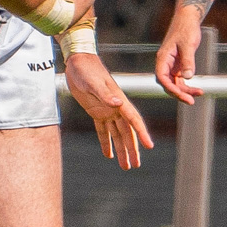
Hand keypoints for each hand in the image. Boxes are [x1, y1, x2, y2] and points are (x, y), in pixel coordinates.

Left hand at [65, 52, 153, 169]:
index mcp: (119, 101)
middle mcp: (116, 108)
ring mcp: (107, 110)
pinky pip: (103, 131)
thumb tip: (118, 103)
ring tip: (125, 165)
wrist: (77, 61)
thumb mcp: (93, 82)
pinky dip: (106, 143)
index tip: (149, 146)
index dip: (142, 133)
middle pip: (126, 132)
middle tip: (136, 165)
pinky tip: (109, 155)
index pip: (133, 120)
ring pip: (117, 134)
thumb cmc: (87, 69)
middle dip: (132, 149)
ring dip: (121, 149)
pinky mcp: (96, 112)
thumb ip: (105, 94)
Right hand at [154, 9, 203, 103]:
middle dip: (178, 93)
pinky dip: (187, 85)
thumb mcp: (188, 44)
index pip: (162, 78)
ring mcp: (171, 65)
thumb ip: (188, 61)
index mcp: (163, 58)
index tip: (181, 95)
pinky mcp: (178, 65)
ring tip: (198, 94)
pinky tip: (196, 89)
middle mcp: (165, 63)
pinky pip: (180, 79)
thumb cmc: (186, 29)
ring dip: (185, 90)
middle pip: (168, 84)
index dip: (170, 88)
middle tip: (191, 100)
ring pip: (175, 83)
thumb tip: (188, 76)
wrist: (188, 19)